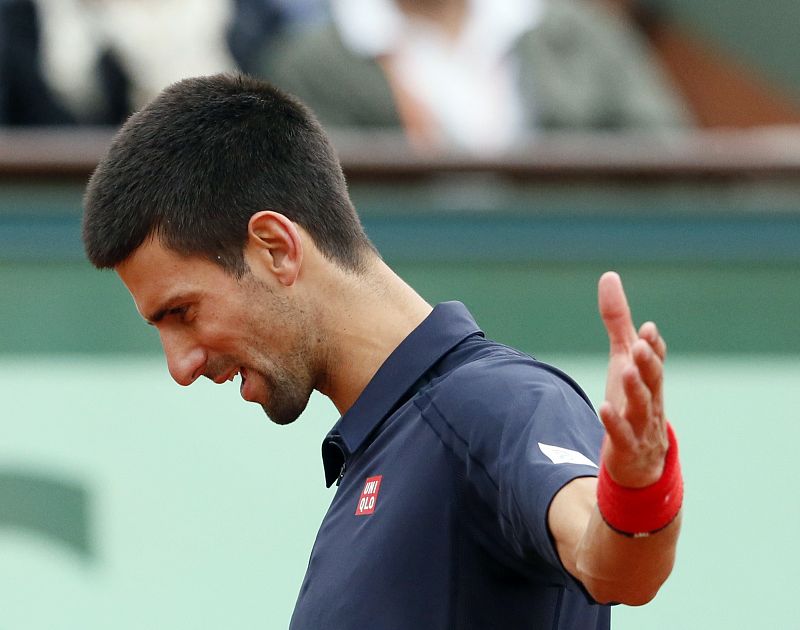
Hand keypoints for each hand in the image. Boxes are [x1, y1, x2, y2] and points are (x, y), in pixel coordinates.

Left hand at [597, 272, 668, 487]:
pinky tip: (604, 407)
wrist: (640, 460)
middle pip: (654, 379)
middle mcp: (650, 399)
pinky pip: (623, 435)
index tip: (647, 328)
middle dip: (648, 361)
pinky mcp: (627, 447)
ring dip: (636, 389)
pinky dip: (615, 422)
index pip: (656, 359)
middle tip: (640, 343)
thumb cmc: (631, 399)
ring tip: (626, 370)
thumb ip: (617, 320)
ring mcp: (641, 424)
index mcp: (649, 377)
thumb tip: (609, 275)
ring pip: (643, 406)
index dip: (653, 345)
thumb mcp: (622, 356)